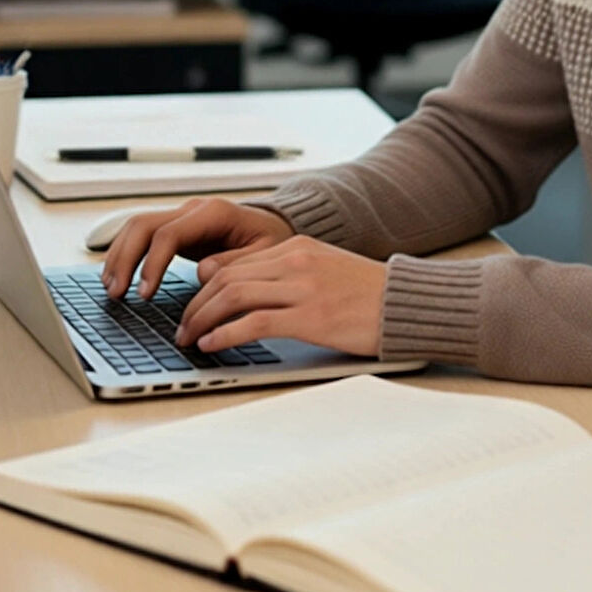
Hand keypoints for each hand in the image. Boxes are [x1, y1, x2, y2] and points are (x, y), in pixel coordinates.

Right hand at [101, 197, 292, 299]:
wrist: (276, 226)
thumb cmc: (272, 241)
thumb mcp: (265, 255)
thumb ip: (235, 263)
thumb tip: (203, 273)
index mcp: (214, 213)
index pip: (169, 234)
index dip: (152, 264)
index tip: (145, 293)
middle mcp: (193, 210)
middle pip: (144, 225)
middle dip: (125, 259)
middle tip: (116, 293)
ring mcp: (183, 217)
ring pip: (137, 227)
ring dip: (119, 256)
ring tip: (111, 288)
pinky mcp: (177, 229)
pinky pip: (143, 236)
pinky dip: (126, 254)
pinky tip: (118, 276)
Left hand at [175, 237, 386, 357]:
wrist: (409, 303)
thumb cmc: (369, 294)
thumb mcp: (323, 270)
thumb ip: (284, 274)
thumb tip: (241, 289)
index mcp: (298, 246)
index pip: (234, 263)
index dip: (203, 288)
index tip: (192, 307)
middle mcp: (296, 261)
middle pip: (225, 278)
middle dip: (195, 306)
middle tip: (182, 328)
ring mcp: (303, 287)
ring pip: (233, 296)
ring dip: (203, 320)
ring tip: (190, 339)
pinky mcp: (311, 316)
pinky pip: (255, 322)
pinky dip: (226, 334)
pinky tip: (213, 345)